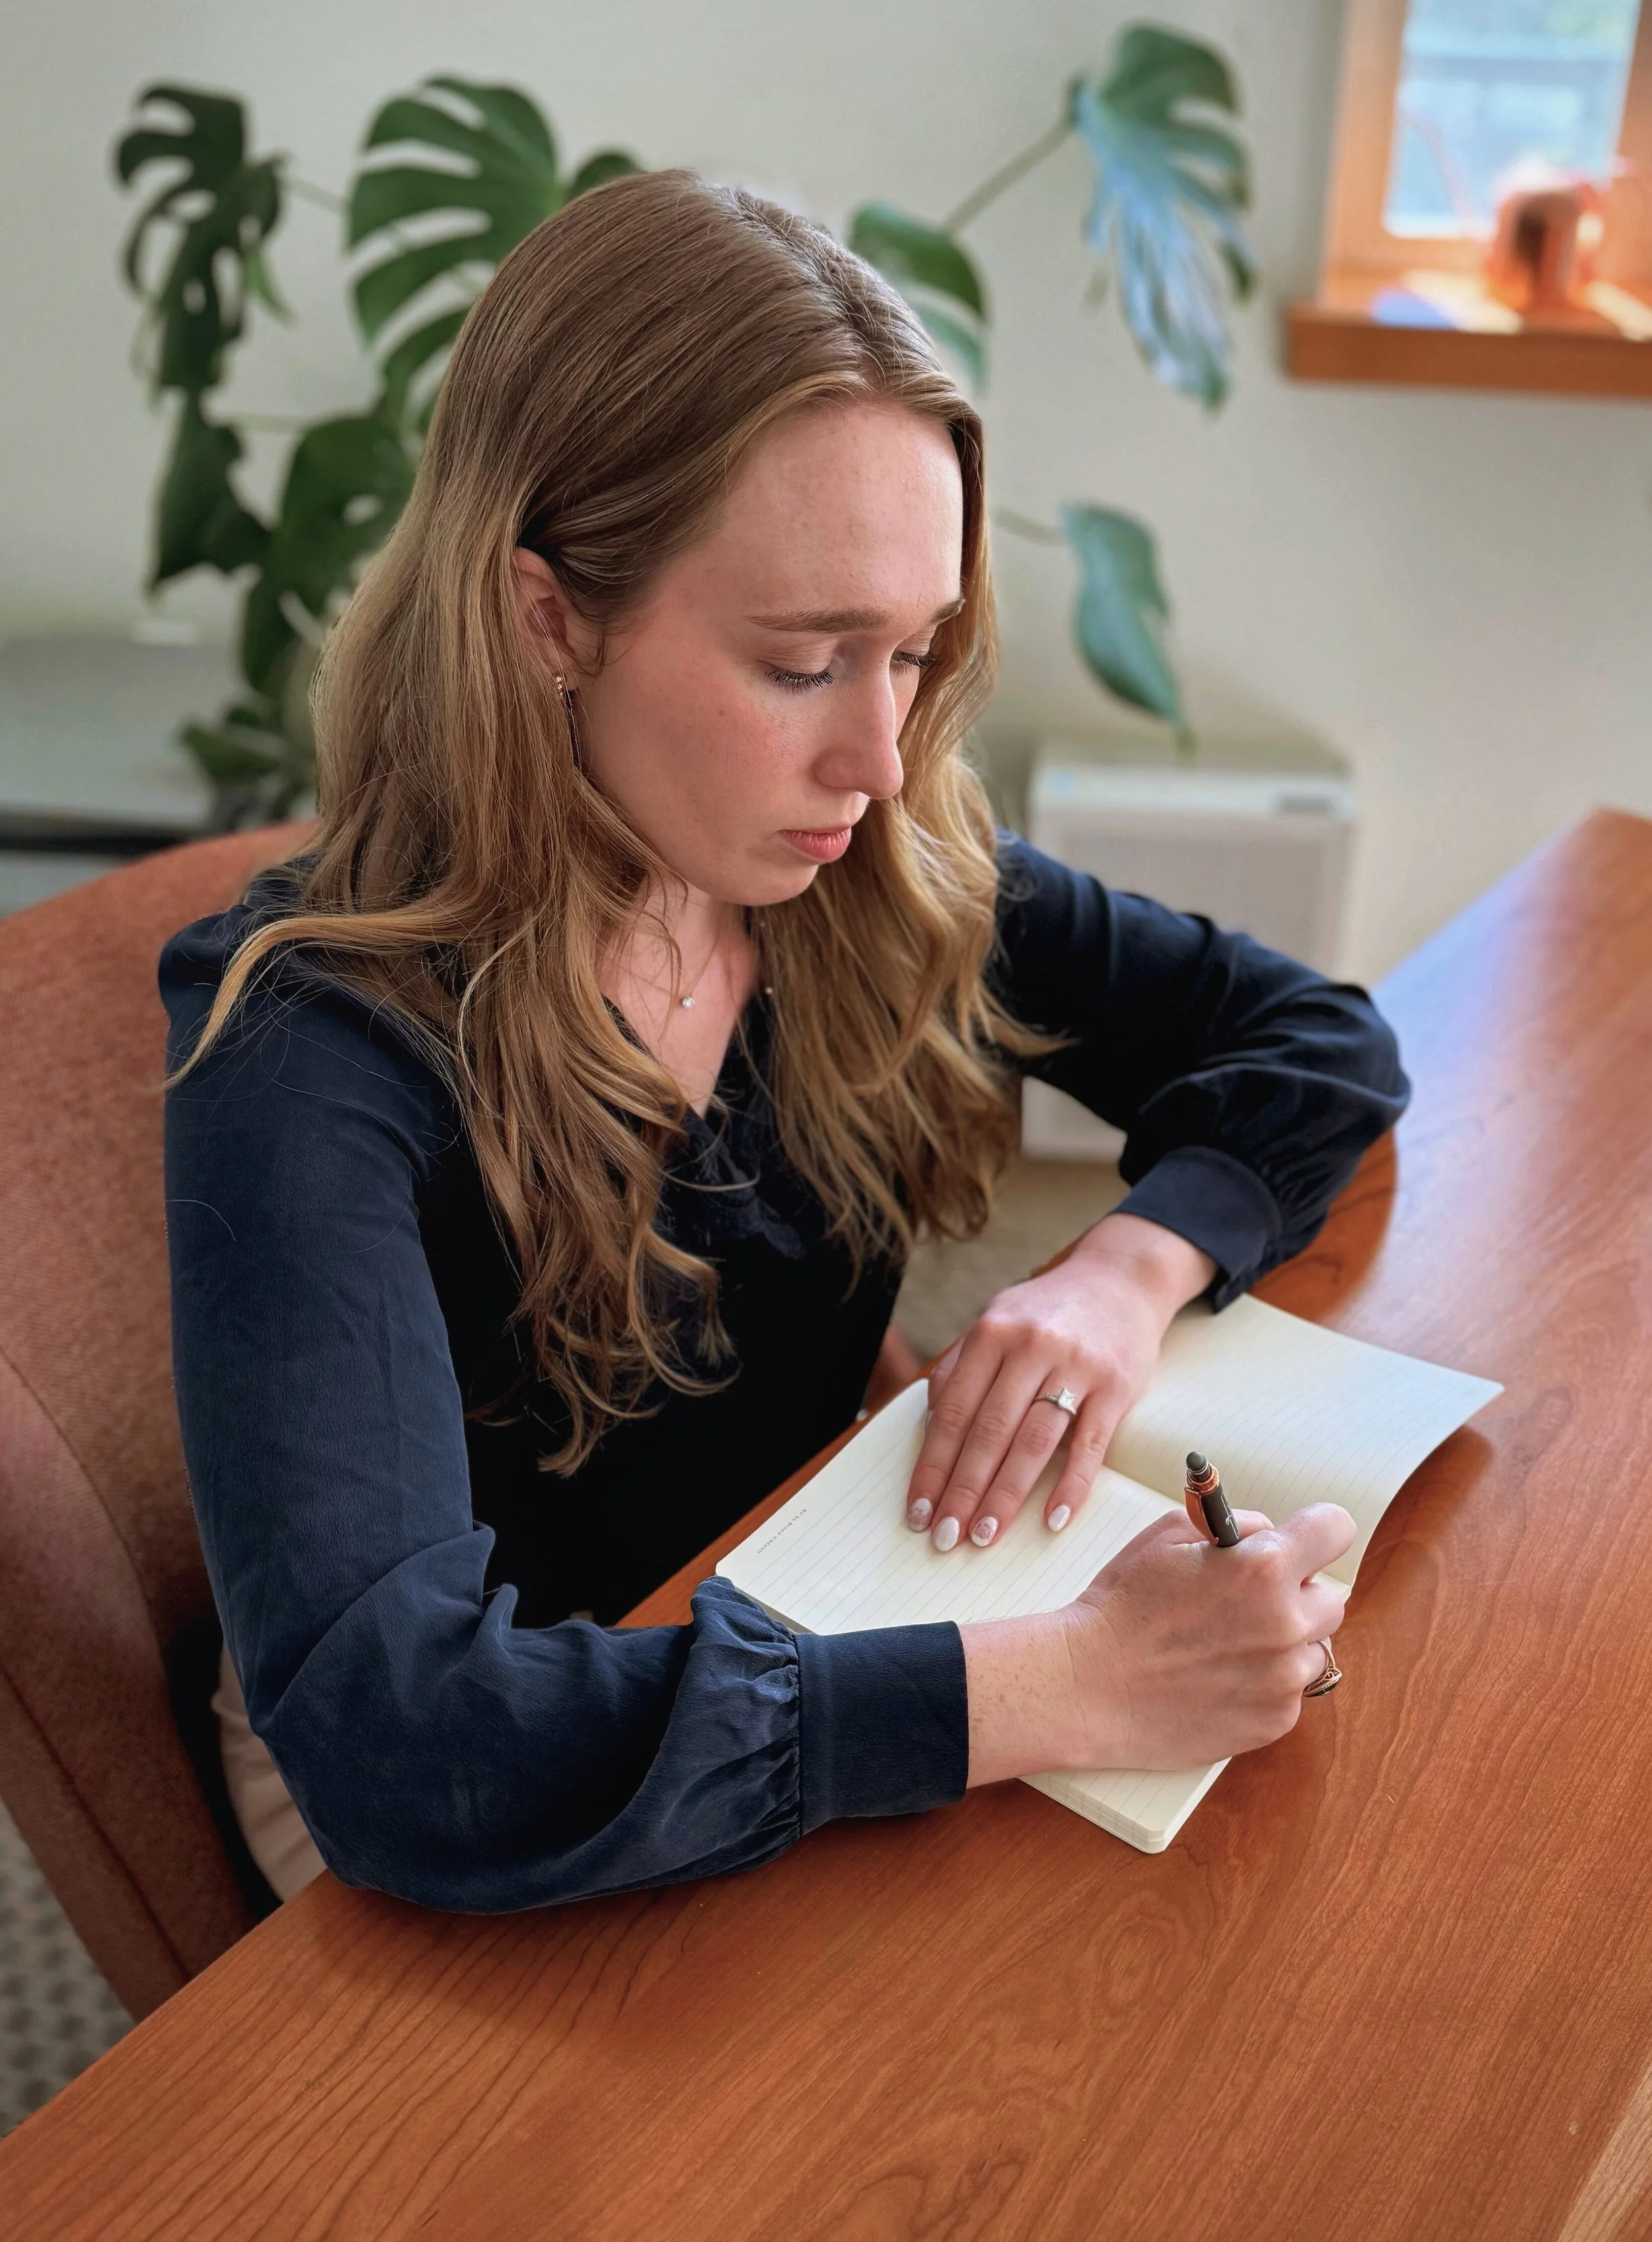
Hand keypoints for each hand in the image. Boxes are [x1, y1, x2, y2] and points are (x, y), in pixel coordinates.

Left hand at [905, 1213, 1215, 1550]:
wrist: (1121, 1278)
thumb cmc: (1048, 1310)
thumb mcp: (996, 1319)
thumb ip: (960, 1366)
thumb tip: (933, 1423)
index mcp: (992, 1333)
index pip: (954, 1412)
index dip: (932, 1466)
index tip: (917, 1510)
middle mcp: (1031, 1347)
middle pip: (989, 1432)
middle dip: (963, 1490)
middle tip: (943, 1537)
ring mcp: (1077, 1367)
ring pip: (1034, 1442)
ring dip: (1006, 1496)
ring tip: (984, 1536)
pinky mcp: (1116, 1386)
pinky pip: (1090, 1445)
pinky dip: (1071, 1486)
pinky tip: (1052, 1520)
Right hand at [960, 1501, 1355, 1786]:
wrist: (1087, 1685)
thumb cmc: (1121, 1604)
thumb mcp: (1167, 1535)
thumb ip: (1234, 1524)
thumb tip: (1270, 1532)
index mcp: (1263, 1567)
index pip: (1336, 1529)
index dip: (1314, 1531)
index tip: (1298, 1542)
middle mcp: (1285, 1623)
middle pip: (1330, 1598)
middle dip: (1297, 1594)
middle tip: (1248, 1602)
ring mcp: (1283, 1679)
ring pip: (1314, 1650)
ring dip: (1284, 1644)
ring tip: (1227, 1646)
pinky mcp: (1274, 1722)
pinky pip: (1290, 1693)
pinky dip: (1264, 1684)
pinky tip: (1217, 1679)